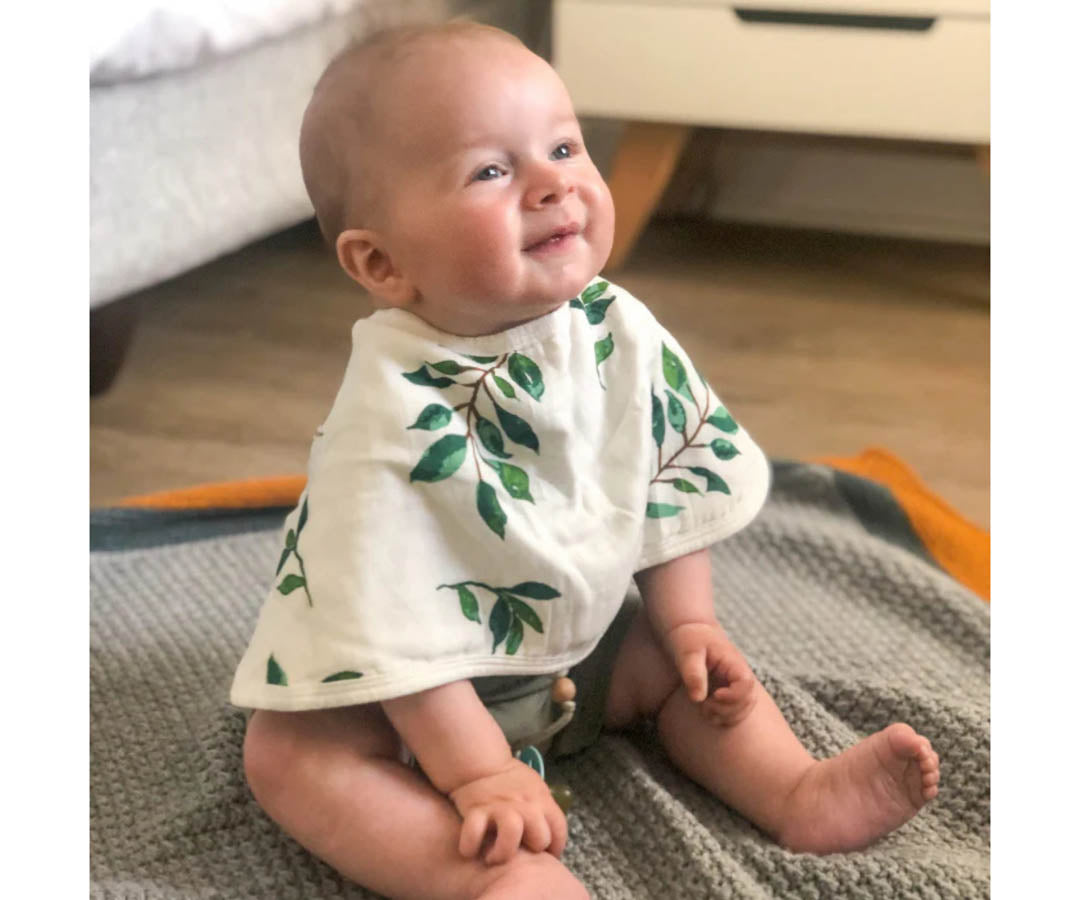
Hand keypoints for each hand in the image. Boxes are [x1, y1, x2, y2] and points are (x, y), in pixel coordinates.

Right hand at [448, 758, 567, 864]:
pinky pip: (474, 834)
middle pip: (540, 838)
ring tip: (493, 857)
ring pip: (511, 835)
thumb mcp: (535, 786)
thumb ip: (542, 807)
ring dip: (503, 852)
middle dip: (532, 850)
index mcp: (540, 799)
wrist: (481, 762)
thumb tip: (550, 833)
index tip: (547, 855)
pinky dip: (470, 846)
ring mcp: (500, 808)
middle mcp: (523, 805)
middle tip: (519, 850)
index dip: (555, 847)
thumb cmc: (510, 778)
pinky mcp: (476, 811)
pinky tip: (470, 850)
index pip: (559, 829)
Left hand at [663, 622, 756, 725]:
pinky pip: (738, 711)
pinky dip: (726, 718)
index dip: (733, 696)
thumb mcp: (688, 652)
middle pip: (748, 700)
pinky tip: (708, 713)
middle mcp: (740, 674)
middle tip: (704, 706)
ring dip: (726, 716)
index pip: (746, 684)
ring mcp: (737, 684)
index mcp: (733, 662)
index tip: (714, 696)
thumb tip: (698, 699)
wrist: (691, 633)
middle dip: (727, 710)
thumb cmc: (689, 639)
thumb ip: (693, 673)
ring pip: (745, 708)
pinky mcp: (731, 691)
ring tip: (705, 710)